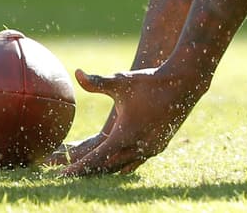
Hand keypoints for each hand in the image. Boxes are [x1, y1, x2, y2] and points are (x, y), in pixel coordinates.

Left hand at [57, 65, 207, 175]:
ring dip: (104, 169)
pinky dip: (121, 163)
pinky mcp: (159, 146)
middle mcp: (138, 147)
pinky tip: (115, 161)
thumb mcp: (121, 81)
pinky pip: (134, 161)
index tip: (62, 174)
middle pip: (105, 167)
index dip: (77, 168)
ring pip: (121, 167)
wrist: (184, 83)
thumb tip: (77, 72)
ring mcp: (150, 149)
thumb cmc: (150, 81)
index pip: (95, 159)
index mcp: (125, 134)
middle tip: (68, 172)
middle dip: (86, 171)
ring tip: (88, 169)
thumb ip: (97, 82)